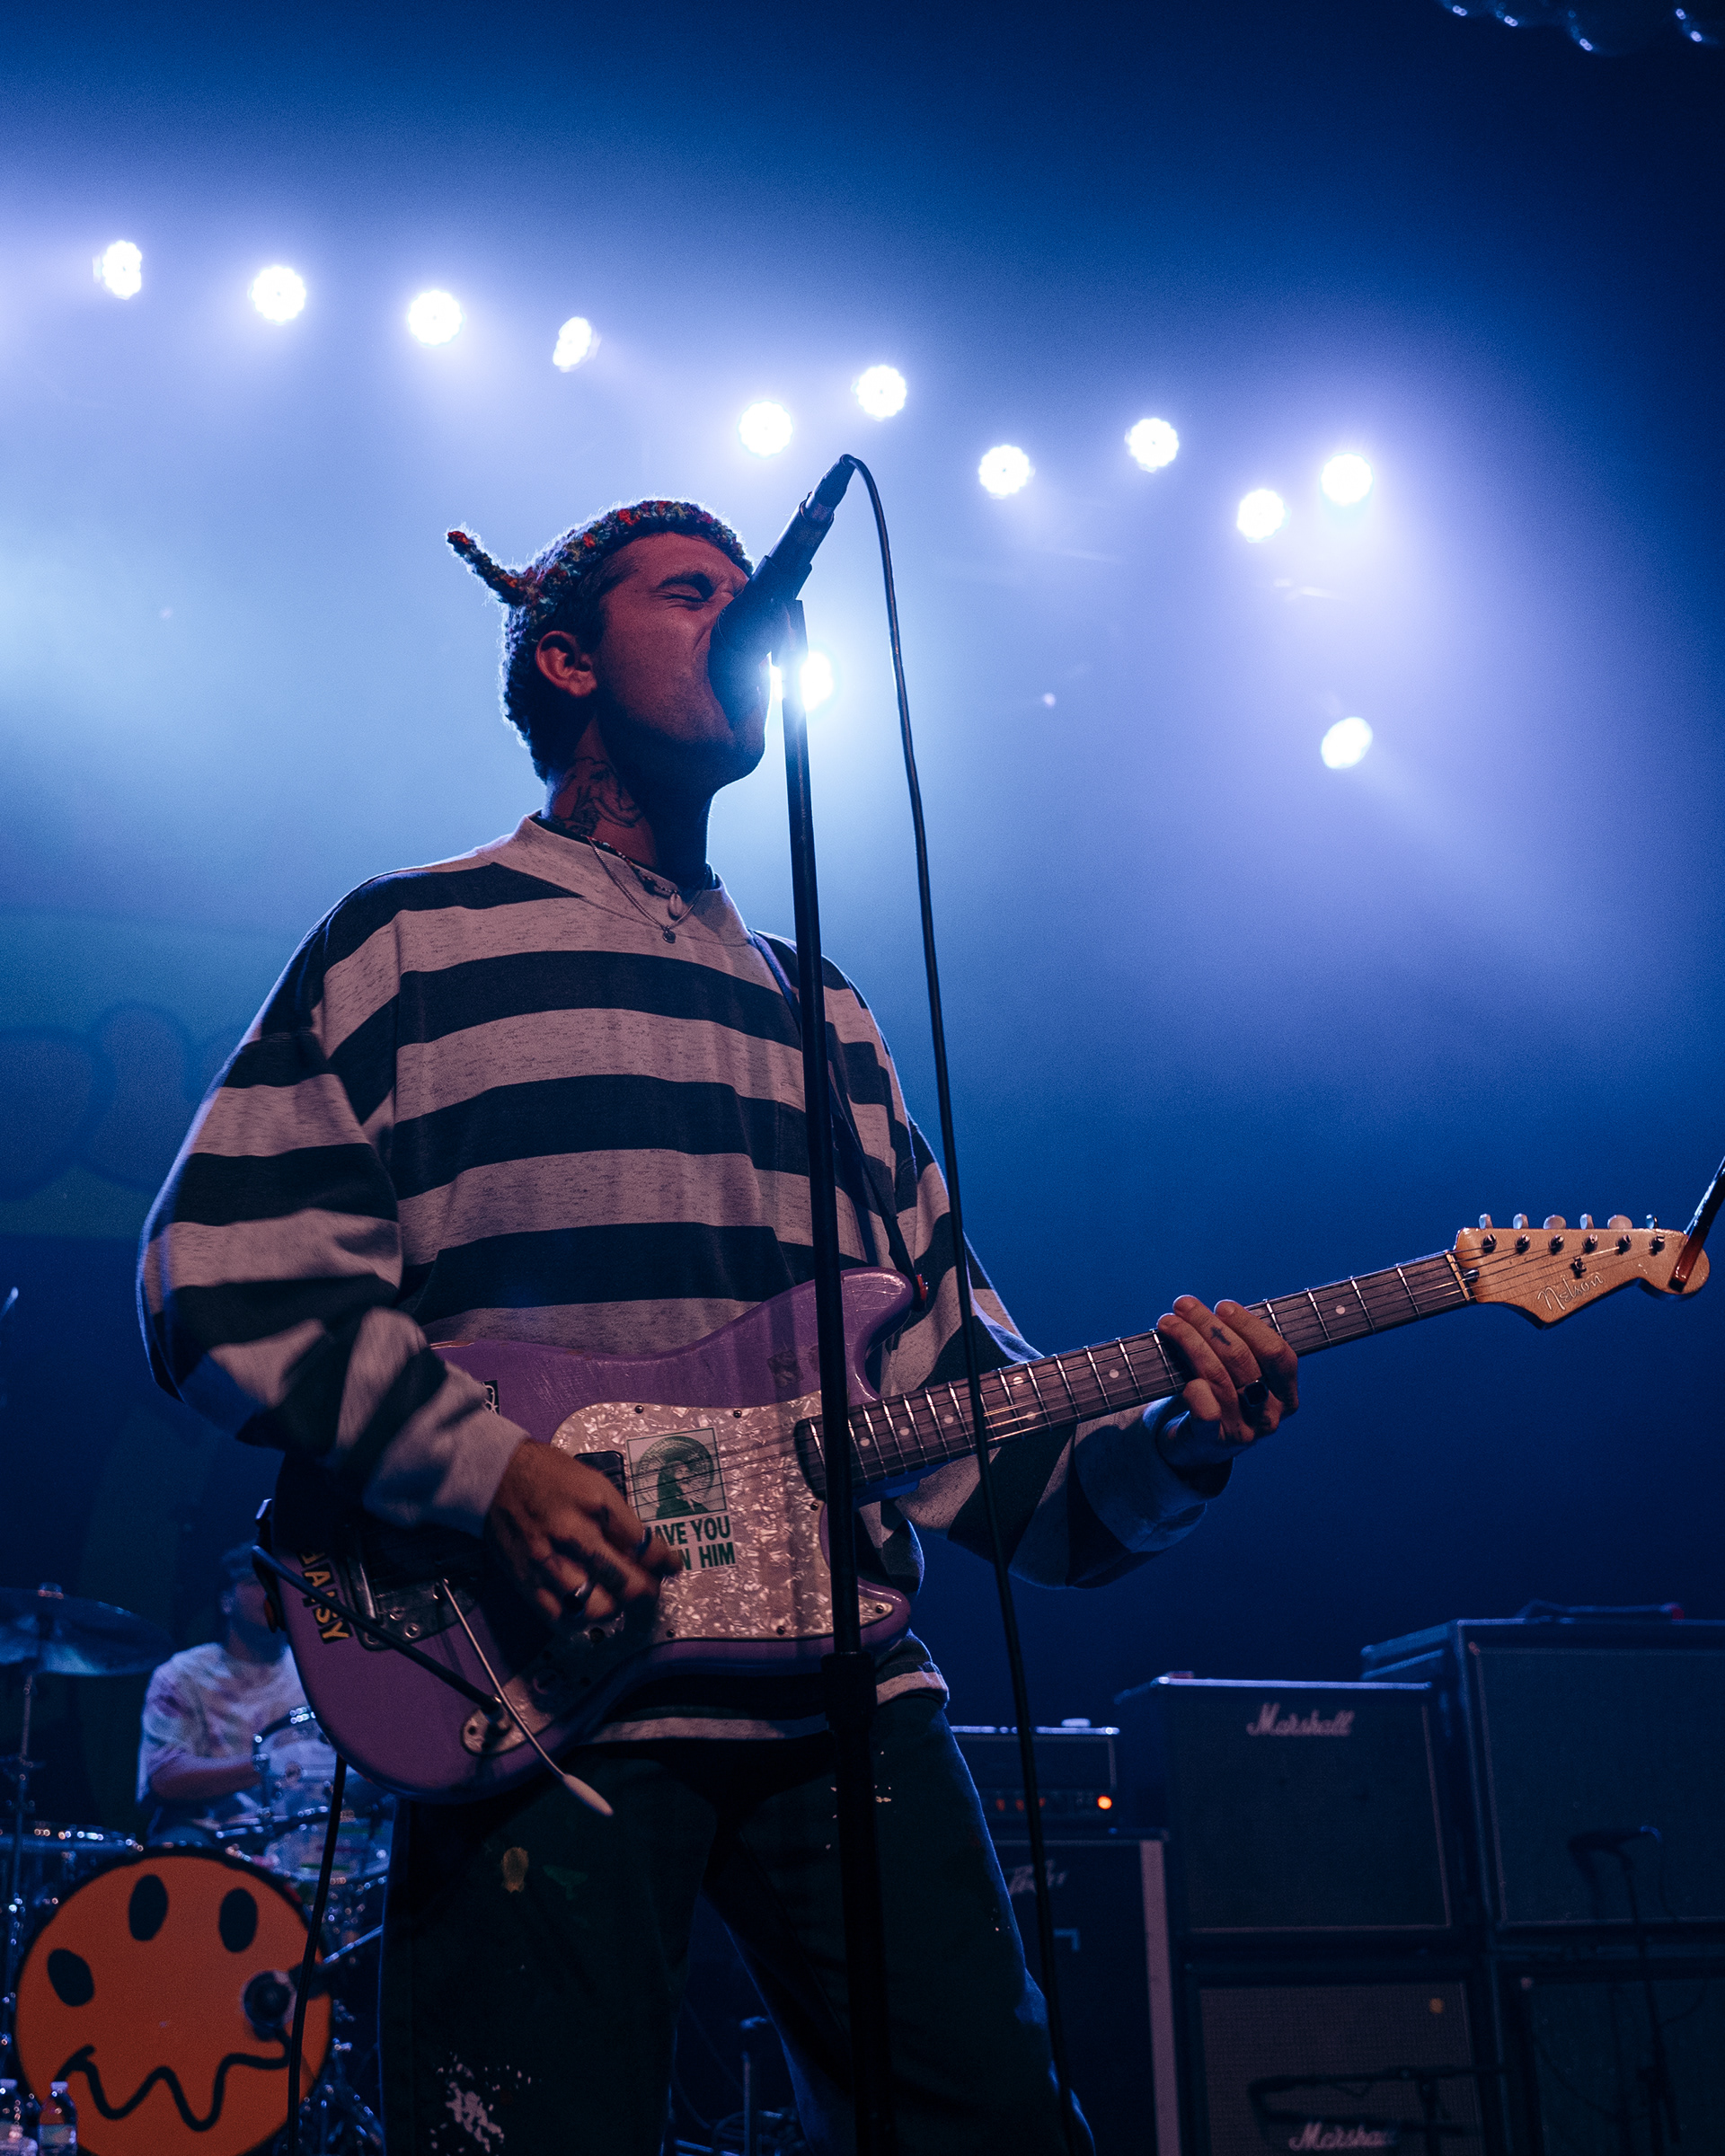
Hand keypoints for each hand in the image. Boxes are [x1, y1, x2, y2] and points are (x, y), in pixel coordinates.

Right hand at [485, 1441, 683, 1627]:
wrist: (495, 1475)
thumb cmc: (546, 1474)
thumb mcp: (593, 1482)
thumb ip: (617, 1516)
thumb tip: (644, 1547)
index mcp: (597, 1505)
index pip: (644, 1545)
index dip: (664, 1561)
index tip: (671, 1566)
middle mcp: (575, 1535)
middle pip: (626, 1581)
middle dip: (647, 1591)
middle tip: (651, 1589)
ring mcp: (550, 1561)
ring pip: (597, 1606)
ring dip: (616, 1608)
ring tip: (618, 1601)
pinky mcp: (528, 1581)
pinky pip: (560, 1618)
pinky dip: (580, 1623)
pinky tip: (587, 1612)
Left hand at [1153, 1295, 1298, 1468]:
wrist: (1194, 1447)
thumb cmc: (1218, 1397)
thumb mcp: (1239, 1373)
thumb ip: (1238, 1345)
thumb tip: (1215, 1309)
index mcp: (1285, 1395)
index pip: (1278, 1354)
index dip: (1249, 1325)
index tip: (1222, 1306)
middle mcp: (1269, 1416)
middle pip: (1241, 1359)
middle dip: (1209, 1324)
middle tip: (1184, 1305)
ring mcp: (1242, 1431)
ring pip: (1217, 1376)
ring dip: (1189, 1341)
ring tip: (1168, 1322)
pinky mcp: (1211, 1442)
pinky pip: (1206, 1411)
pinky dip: (1193, 1388)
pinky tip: (1179, 1371)